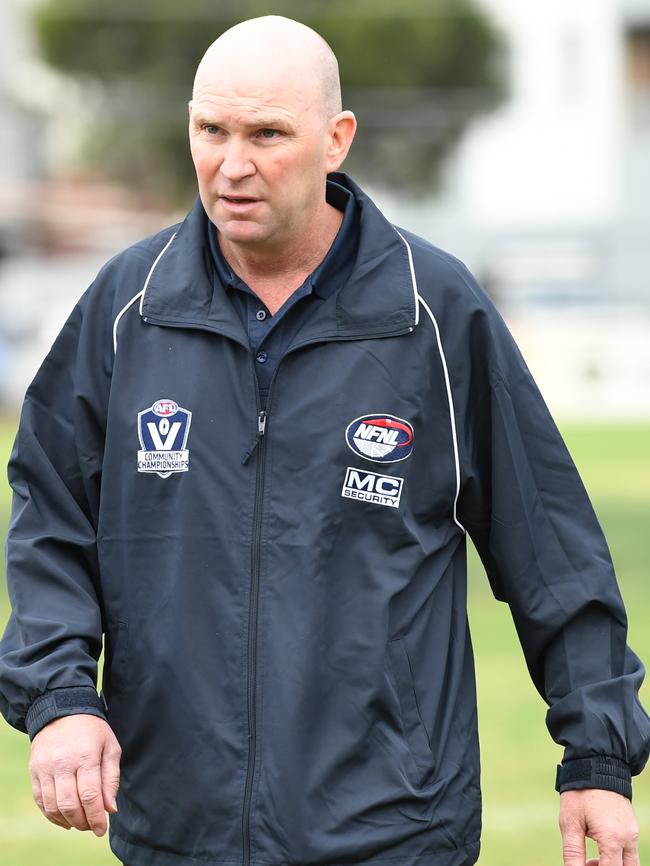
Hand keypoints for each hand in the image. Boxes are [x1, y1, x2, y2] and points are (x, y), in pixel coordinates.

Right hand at [28, 713, 121, 835]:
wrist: (61, 710)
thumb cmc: (91, 730)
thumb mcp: (110, 746)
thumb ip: (111, 778)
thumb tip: (110, 808)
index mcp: (85, 756)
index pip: (90, 795)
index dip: (96, 817)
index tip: (102, 829)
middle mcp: (63, 763)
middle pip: (70, 805)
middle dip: (82, 822)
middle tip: (92, 827)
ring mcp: (45, 768)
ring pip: (53, 806)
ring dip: (68, 821)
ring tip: (80, 822)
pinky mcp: (34, 772)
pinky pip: (40, 801)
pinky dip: (52, 815)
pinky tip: (64, 818)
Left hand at [559, 788, 639, 865]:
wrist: (596, 765)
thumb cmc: (580, 793)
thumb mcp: (570, 823)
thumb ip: (573, 853)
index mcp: (612, 838)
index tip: (583, 865)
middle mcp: (628, 838)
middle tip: (587, 864)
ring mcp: (633, 833)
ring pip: (630, 864)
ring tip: (591, 860)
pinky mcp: (632, 828)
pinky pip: (629, 853)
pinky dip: (616, 858)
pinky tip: (598, 850)